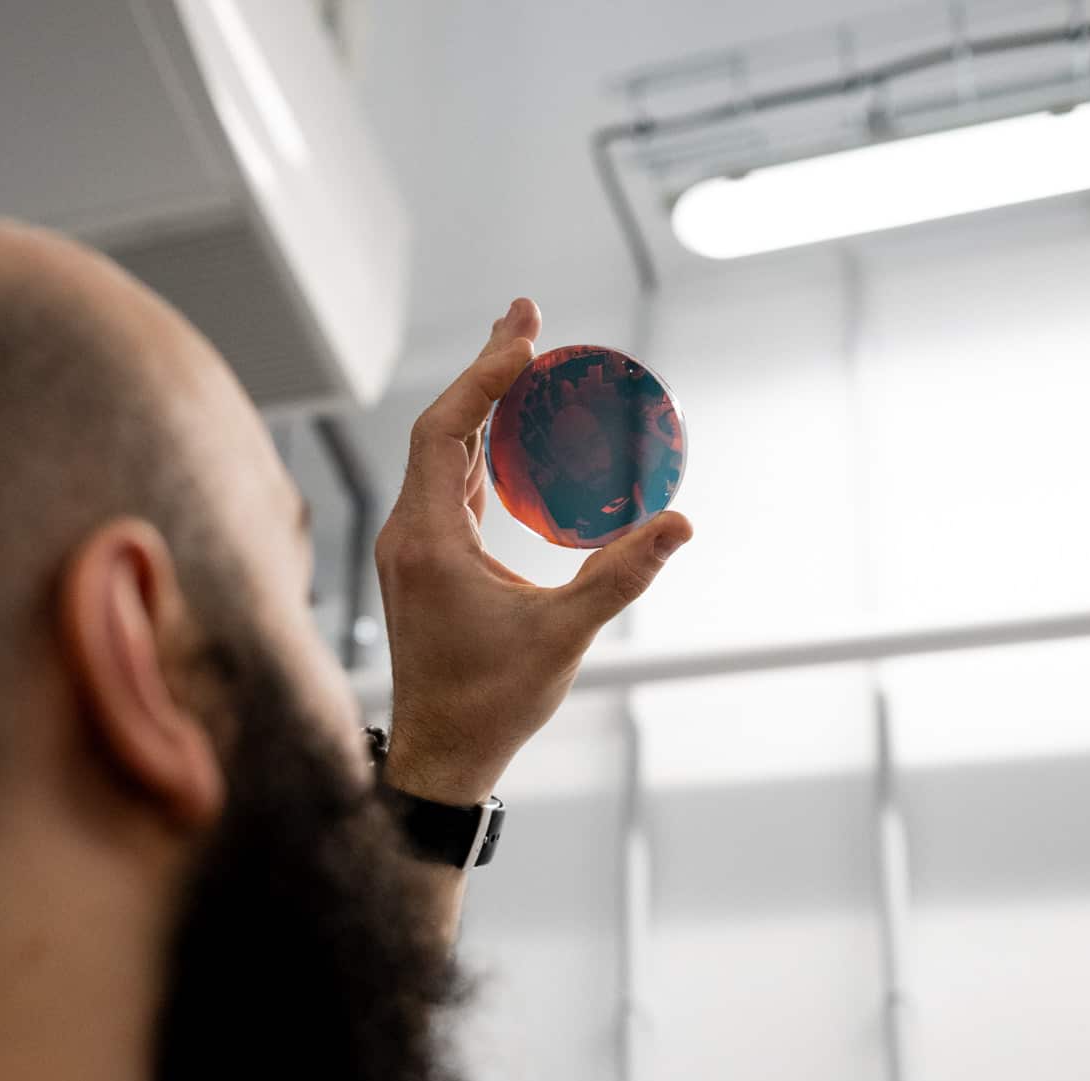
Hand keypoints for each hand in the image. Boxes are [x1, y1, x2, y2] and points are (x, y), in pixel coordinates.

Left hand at [373, 299, 692, 804]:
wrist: (441, 757)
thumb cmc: (491, 704)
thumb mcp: (563, 636)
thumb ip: (619, 576)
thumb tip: (679, 523)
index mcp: (429, 542)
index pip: (443, 431)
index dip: (482, 379)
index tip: (526, 339)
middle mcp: (409, 535)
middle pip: (440, 427)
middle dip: (485, 369)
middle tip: (529, 315)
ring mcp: (411, 548)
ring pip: (438, 453)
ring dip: (478, 404)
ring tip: (521, 355)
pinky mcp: (422, 564)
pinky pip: (443, 484)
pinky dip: (474, 447)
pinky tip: (504, 435)